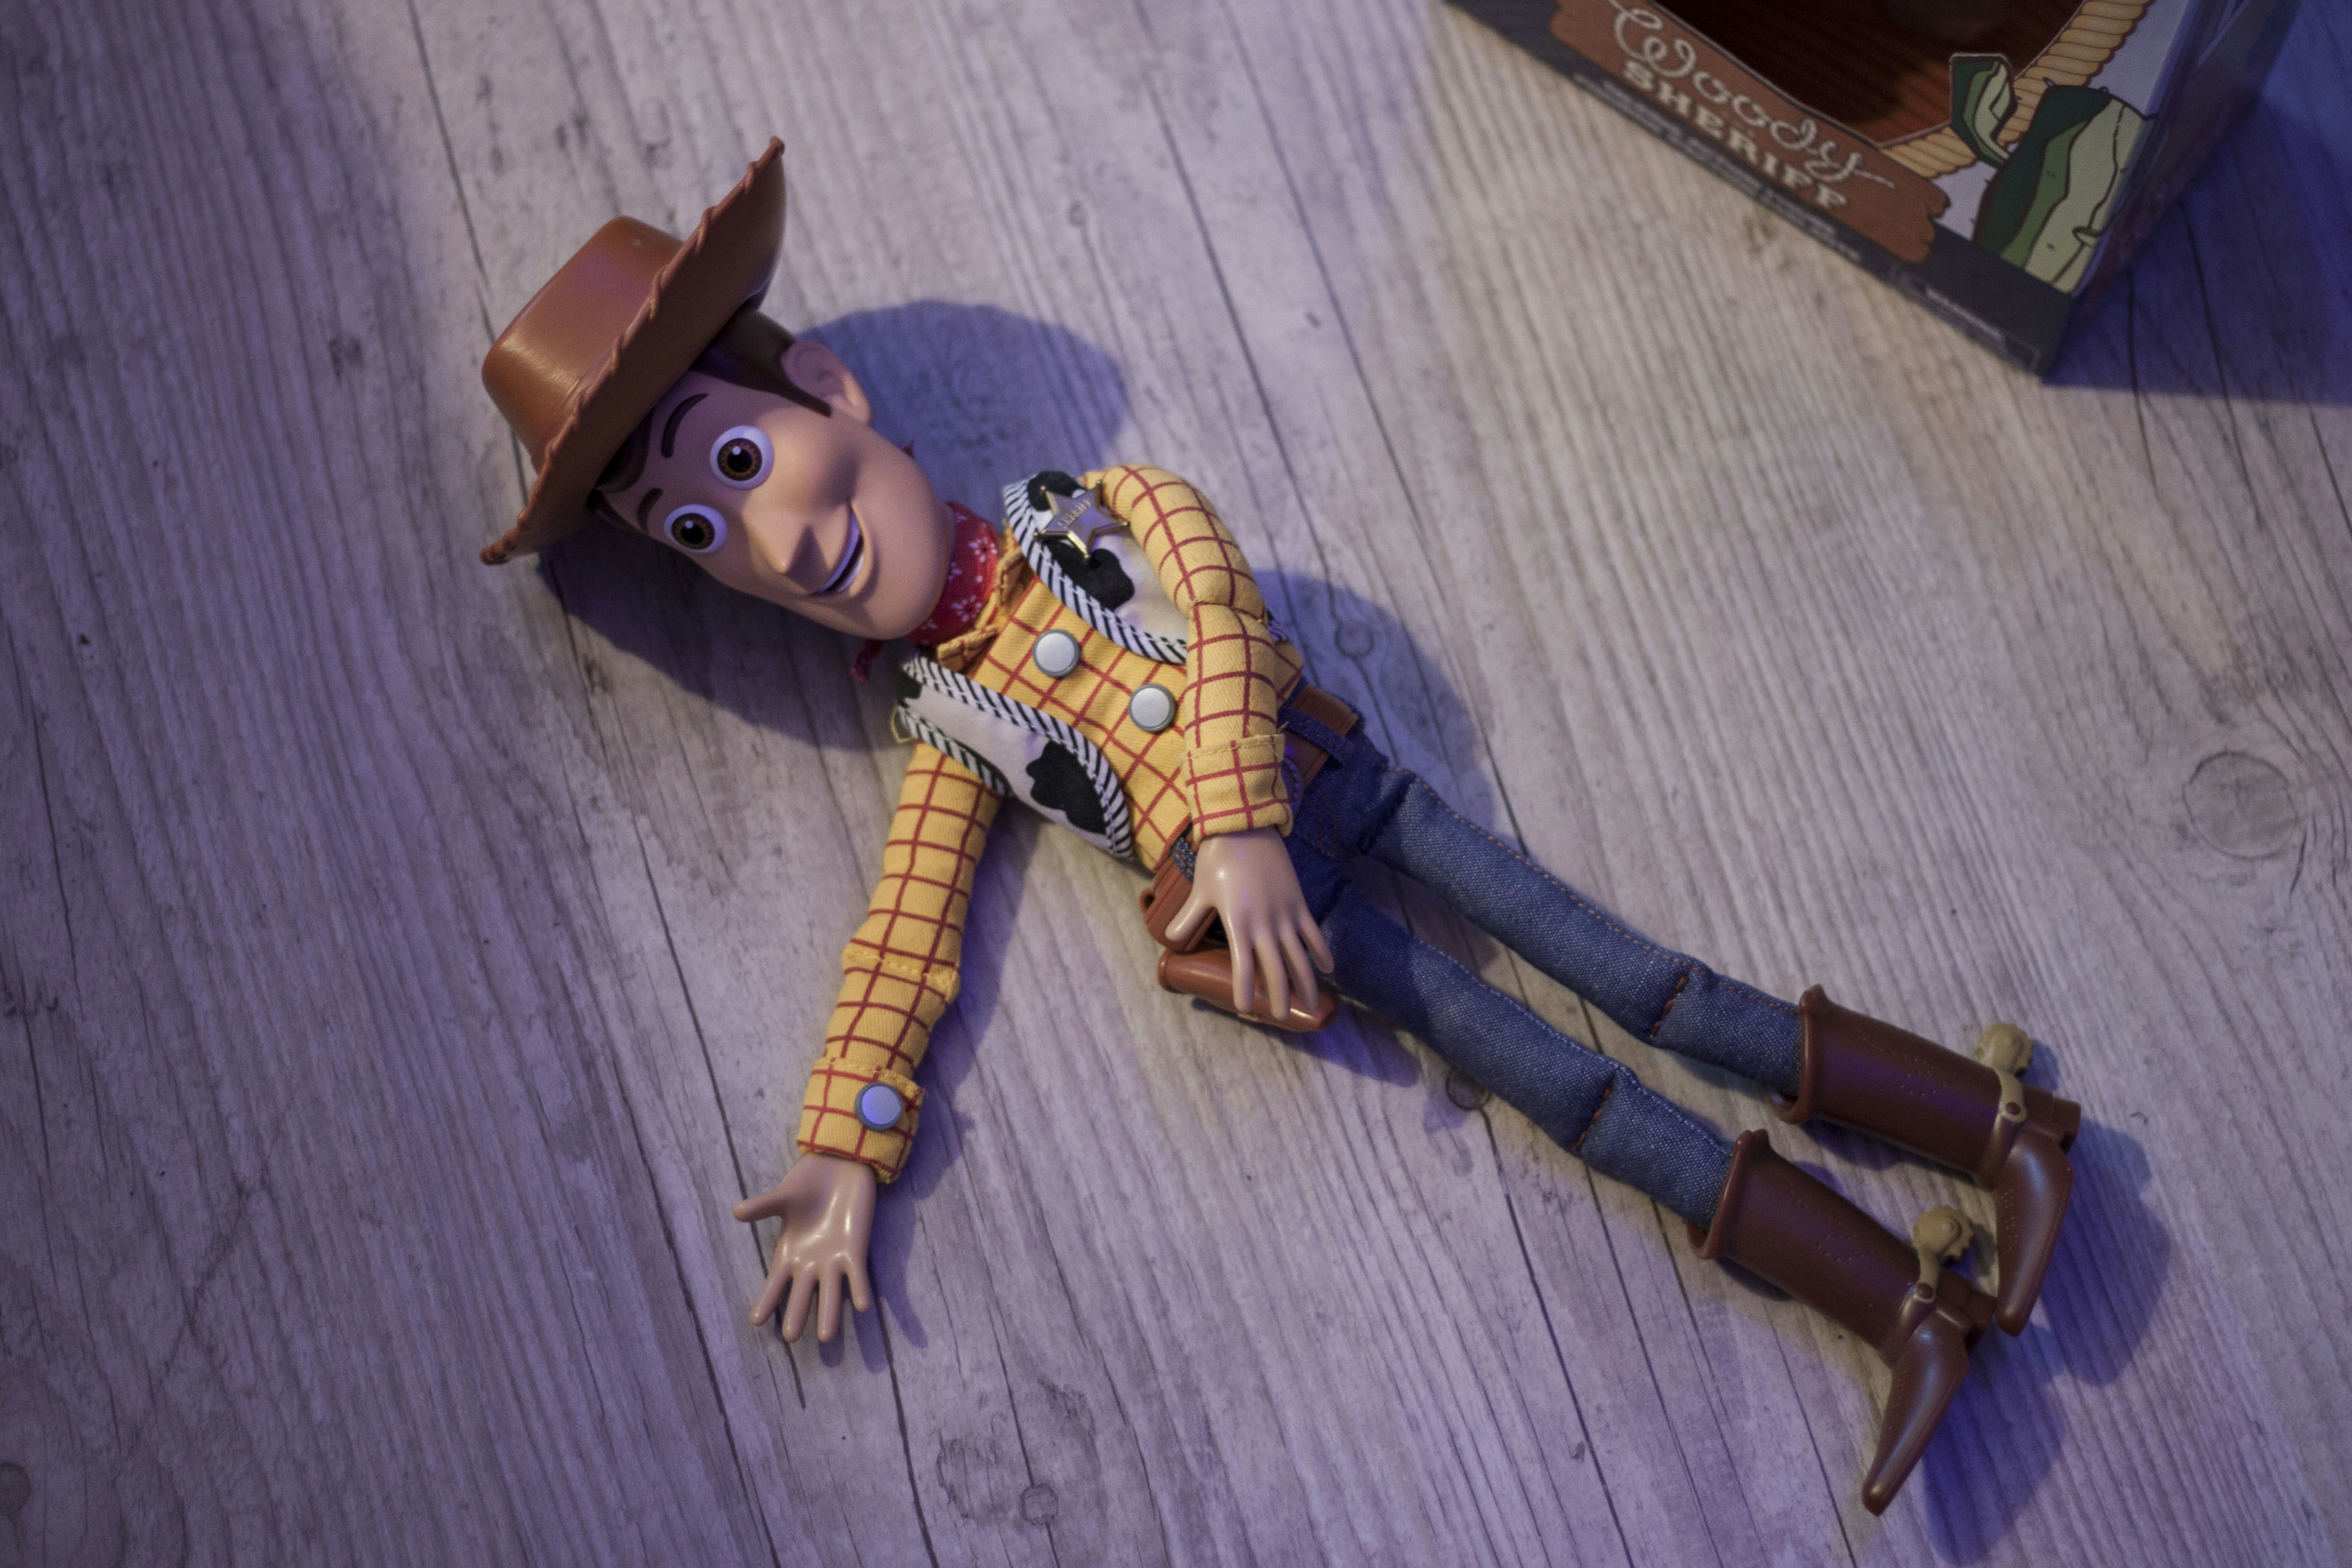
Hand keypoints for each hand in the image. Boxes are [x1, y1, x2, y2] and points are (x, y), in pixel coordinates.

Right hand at [732, 1153, 875, 1342]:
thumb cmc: (807, 1185)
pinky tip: (864, 1306)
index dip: (766, 1300)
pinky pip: (858, 1275)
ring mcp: (834, 1259)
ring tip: (825, 1337)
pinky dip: (860, 1289)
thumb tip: (737, 1211)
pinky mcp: (856, 1250)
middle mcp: (810, 1263)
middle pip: (801, 1294)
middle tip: (790, 1338)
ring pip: (830, 1292)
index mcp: (789, 1253)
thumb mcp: (784, 1196)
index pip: (774, 1283)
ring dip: (829, 1313)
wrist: (839, 1168)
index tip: (755, 1321)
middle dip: (796, 1314)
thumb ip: (764, 1206)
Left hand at [1167, 827, 1333, 1021]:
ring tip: (1311, 1004)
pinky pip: (1313, 932)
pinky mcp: (1298, 901)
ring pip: (1299, 955)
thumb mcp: (1199, 891)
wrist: (1245, 826)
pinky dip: (1321, 951)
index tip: (1244, 1008)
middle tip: (1280, 1017)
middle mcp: (1265, 922)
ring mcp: (1285, 913)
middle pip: (1276, 968)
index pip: (1243, 966)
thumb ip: (1187, 919)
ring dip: (1306, 982)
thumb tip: (1169, 941)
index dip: (1244, 989)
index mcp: (1238, 922)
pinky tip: (1328, 969)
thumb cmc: (1217, 859)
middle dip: (1279, 995)